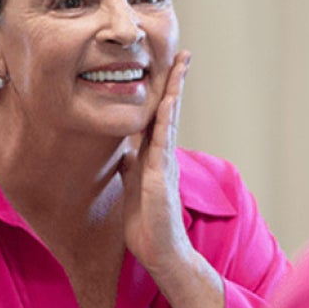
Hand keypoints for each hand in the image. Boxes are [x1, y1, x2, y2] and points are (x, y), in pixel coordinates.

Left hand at [120, 50, 191, 274]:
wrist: (160, 252)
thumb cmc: (147, 224)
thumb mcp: (133, 187)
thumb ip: (131, 167)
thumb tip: (125, 151)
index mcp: (155, 157)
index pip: (158, 117)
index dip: (163, 92)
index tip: (168, 67)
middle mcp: (163, 156)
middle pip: (170, 111)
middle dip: (176, 82)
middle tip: (183, 54)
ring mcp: (164, 165)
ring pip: (170, 121)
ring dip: (174, 93)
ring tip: (180, 67)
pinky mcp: (159, 179)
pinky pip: (161, 146)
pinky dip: (164, 123)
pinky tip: (166, 104)